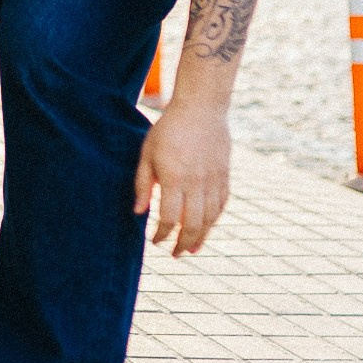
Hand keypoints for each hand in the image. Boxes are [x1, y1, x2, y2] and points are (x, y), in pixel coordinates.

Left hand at [133, 98, 230, 256]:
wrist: (201, 107)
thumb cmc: (168, 129)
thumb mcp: (147, 153)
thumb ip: (143, 184)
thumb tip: (138, 212)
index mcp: (174, 177)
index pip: (170, 218)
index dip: (162, 235)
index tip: (154, 241)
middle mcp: (196, 182)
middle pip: (192, 224)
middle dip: (182, 244)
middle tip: (175, 254)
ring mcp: (213, 180)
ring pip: (210, 218)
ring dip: (201, 237)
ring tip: (192, 249)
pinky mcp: (224, 175)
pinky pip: (222, 204)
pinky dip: (214, 220)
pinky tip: (206, 228)